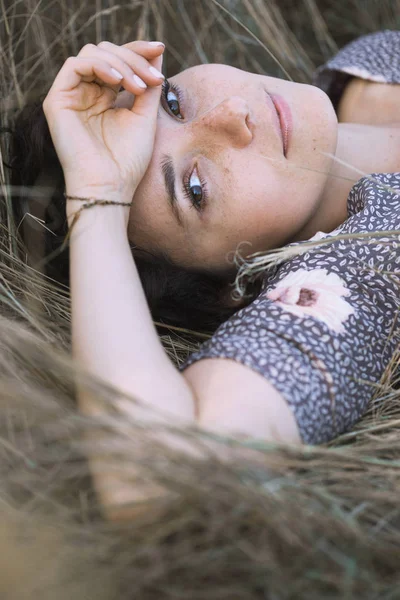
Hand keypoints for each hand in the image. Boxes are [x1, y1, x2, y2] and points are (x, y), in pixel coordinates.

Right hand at [42, 40, 164, 205]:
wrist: (110, 187)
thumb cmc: (128, 160)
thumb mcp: (145, 116)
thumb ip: (149, 84)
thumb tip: (157, 52)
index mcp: (105, 98)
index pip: (118, 61)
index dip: (138, 51)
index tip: (159, 49)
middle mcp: (86, 94)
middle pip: (106, 53)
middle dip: (133, 58)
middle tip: (154, 78)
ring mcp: (71, 96)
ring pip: (92, 54)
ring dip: (121, 64)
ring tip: (139, 86)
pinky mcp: (57, 101)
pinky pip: (75, 65)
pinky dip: (100, 66)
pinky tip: (118, 82)